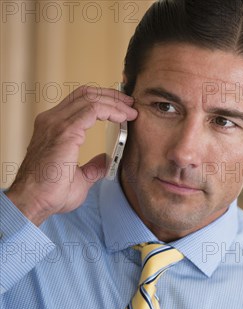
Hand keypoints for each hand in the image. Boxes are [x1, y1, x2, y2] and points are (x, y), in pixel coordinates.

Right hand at [5, 85, 137, 225]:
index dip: (103, 100)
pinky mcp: (65, 131)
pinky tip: (123, 118)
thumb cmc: (50, 193)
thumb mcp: (79, 177)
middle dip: (112, 96)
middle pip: (85, 94)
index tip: (123, 109)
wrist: (33, 202)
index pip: (79, 102)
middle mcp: (52, 121)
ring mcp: (56, 124)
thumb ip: (92, 167)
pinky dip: (111, 110)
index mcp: (53, 128)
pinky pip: (93, 110)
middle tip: (131, 105)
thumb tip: (105, 160)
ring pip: (90, 98)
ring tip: (131, 111)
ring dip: (115, 102)